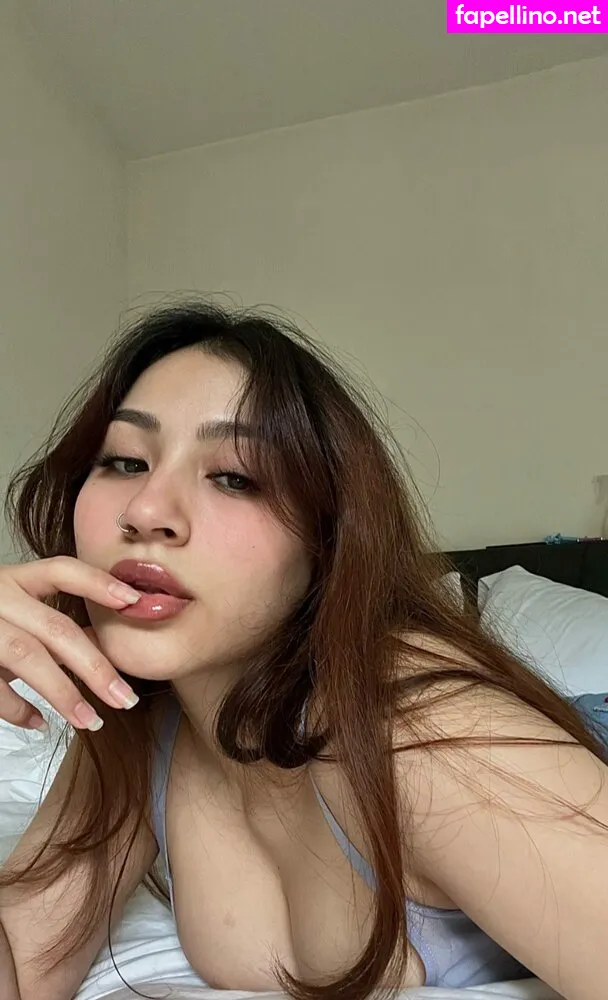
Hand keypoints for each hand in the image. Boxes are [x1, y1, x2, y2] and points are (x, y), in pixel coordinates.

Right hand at [0, 556, 141, 731]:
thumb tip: (103, 647)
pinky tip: (40, 722)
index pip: (62, 570)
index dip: (98, 583)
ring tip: (91, 721)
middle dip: (96, 666)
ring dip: (63, 693)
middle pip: (56, 628)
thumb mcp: (14, 611)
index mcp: (15, 579)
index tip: (133, 600)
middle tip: (126, 698)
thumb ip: (49, 625)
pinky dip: (18, 709)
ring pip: (27, 657)